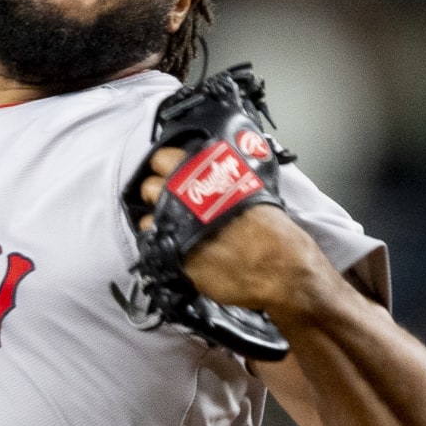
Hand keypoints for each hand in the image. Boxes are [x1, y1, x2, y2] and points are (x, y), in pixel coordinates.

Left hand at [137, 147, 334, 319]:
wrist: (279, 268)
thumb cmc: (273, 227)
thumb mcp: (250, 187)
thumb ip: (222, 181)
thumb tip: (211, 179)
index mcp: (202, 173)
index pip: (163, 158)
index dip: (166, 166)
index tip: (172, 174)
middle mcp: (182, 196)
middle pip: (149, 187)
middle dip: (157, 194)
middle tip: (171, 202)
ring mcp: (174, 227)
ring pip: (147, 218)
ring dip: (158, 221)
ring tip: (175, 228)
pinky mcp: (174, 255)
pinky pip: (157, 246)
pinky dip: (164, 246)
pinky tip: (178, 247)